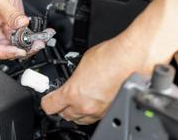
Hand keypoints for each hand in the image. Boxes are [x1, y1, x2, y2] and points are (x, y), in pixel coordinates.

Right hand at [0, 0, 44, 59]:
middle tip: (35, 45)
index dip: (6, 53)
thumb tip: (21, 23)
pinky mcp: (15, 30)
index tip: (19, 50)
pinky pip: (24, 39)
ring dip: (30, 46)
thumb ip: (11, 14)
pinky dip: (33, 39)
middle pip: (8, 52)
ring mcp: (6, 34)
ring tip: (41, 40)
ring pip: (18, 47)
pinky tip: (42, 35)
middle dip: (23, 50)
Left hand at [41, 35, 155, 124]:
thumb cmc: (110, 57)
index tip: (47, 99)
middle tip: (62, 98)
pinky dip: (90, 111)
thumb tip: (73, 79)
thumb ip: (74, 76)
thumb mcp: (81, 62)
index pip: (50, 107)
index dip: (46, 102)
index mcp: (73, 93)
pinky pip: (95, 117)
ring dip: (76, 111)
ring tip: (77, 100)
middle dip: (61, 107)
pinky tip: (92, 100)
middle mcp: (85, 106)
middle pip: (64, 116)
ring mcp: (99, 111)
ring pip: (80, 119)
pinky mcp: (110, 111)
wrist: (131, 59)